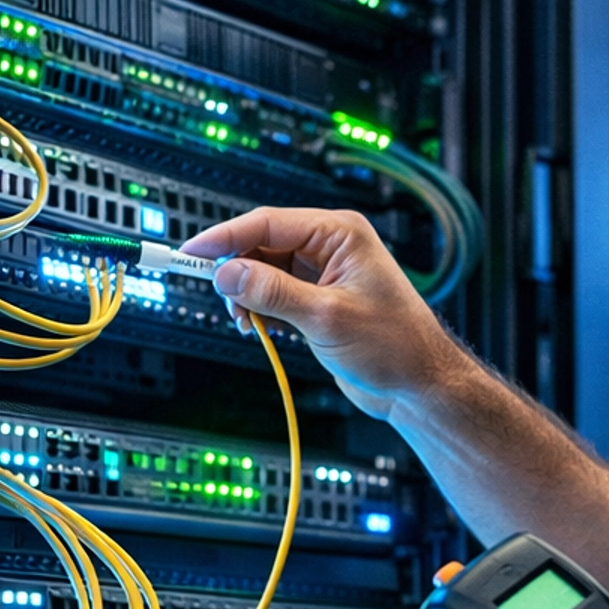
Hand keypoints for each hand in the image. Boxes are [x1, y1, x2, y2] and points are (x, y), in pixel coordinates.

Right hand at [181, 207, 455, 420]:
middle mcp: (331, 246)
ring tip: (245, 321)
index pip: (268, 222)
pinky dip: (259, 308)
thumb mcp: (326, 318)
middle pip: (261, 244)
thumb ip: (272, 293)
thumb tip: (226, 273)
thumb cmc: (394, 346)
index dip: (224, 237)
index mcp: (340, 233)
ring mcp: (323, 274)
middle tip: (223, 300)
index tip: (190, 252)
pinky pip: (274, 293)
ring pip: (263, 270)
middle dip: (237, 271)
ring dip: (246, 294)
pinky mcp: (318, 300)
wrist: (419, 385)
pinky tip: (258, 327)